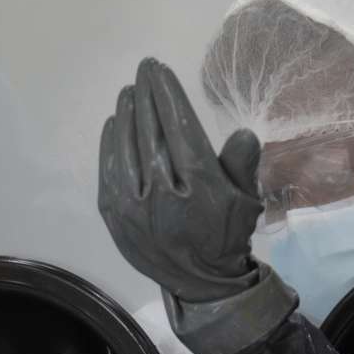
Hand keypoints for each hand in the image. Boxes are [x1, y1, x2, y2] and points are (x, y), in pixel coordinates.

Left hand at [98, 57, 263, 302]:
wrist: (201, 282)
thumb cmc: (226, 232)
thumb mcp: (246, 200)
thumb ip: (241, 165)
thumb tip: (243, 132)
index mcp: (199, 187)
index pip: (178, 127)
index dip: (167, 94)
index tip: (159, 70)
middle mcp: (163, 194)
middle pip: (150, 132)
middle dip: (146, 96)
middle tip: (143, 70)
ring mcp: (134, 206)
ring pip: (125, 147)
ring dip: (125, 114)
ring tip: (128, 93)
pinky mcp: (115, 216)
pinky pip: (108, 170)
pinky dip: (109, 143)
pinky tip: (113, 123)